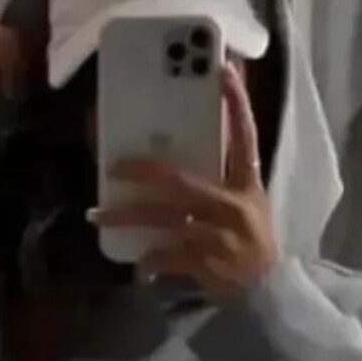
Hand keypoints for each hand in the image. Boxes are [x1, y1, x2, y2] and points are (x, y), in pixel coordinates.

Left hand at [92, 64, 280, 297]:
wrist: (265, 289)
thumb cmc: (252, 240)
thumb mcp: (248, 203)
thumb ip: (222, 178)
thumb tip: (180, 154)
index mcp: (247, 183)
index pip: (245, 136)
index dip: (237, 103)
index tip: (224, 70)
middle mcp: (233, 205)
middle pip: (182, 181)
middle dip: (145, 173)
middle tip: (113, 167)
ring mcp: (219, 235)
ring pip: (164, 220)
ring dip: (127, 217)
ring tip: (96, 215)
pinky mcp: (207, 263)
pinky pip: (167, 256)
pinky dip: (150, 258)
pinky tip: (137, 262)